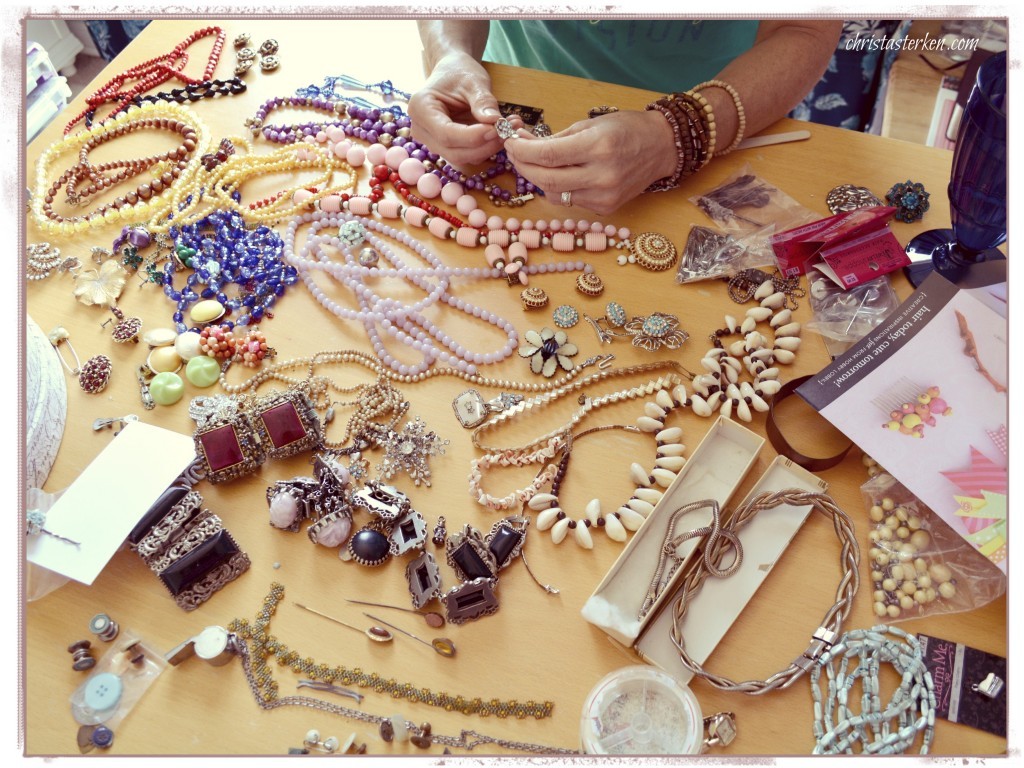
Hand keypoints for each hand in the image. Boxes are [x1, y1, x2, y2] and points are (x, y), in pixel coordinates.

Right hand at [408, 52, 510, 166]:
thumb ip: (483, 101)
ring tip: (509, 129)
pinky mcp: (446, 147)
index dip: (473, 136)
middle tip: (508, 131)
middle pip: (453, 151)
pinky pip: (468, 154)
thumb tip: (495, 121)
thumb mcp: (473, 81)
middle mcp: (421, 130)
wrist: (453, 72)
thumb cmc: (459, 71)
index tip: (497, 129)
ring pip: (462, 157)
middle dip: (483, 146)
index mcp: (421, 108)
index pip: (446, 134)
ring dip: (488, 148)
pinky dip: (486, 147)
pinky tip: (501, 133)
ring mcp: (432, 142)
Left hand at [502, 110, 676, 215]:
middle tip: (515, 154)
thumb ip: (557, 138)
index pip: (547, 155)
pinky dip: (558, 189)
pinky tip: (559, 175)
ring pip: (555, 194)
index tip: (511, 143)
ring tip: (535, 163)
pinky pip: (570, 201)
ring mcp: (605, 196)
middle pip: (546, 180)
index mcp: (598, 147)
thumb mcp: (591, 123)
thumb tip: (523, 143)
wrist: (661, 148)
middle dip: (523, 167)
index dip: (522, 151)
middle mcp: (602, 175)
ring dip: (538, 179)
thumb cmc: (627, 129)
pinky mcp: (606, 208)